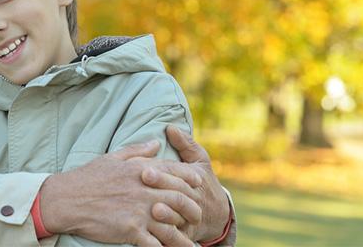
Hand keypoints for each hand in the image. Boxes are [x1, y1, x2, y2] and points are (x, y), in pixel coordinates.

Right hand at [39, 141, 200, 246]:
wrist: (66, 199)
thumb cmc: (87, 178)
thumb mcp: (112, 158)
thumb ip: (137, 150)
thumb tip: (156, 142)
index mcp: (141, 170)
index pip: (175, 172)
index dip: (190, 178)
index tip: (199, 184)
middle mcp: (144, 190)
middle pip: (179, 199)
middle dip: (193, 208)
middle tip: (198, 216)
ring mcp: (138, 211)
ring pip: (171, 225)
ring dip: (184, 236)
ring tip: (193, 245)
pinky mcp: (130, 230)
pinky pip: (155, 243)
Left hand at [144, 126, 229, 243]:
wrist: (217, 215)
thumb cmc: (203, 182)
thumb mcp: (199, 160)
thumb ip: (185, 144)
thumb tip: (170, 127)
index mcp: (195, 179)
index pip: (178, 176)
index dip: (162, 174)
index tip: (144, 169)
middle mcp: (194, 199)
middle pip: (178, 196)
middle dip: (161, 189)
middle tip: (144, 183)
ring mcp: (190, 219)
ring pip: (180, 218)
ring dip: (168, 216)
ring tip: (154, 211)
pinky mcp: (186, 236)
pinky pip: (178, 238)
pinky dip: (167, 237)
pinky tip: (153, 235)